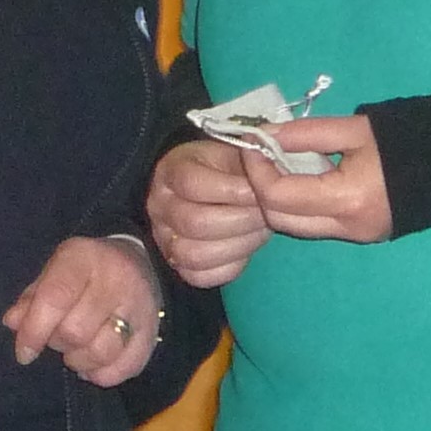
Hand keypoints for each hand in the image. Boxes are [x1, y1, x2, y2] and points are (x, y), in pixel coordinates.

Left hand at [4, 235, 162, 387]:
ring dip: (79, 361)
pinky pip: (126, 367)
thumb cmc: (83, 270)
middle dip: (58, 344)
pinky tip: (93, 365)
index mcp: (83, 258)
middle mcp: (116, 279)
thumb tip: (12, 323)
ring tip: (74, 352)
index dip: (34, 331)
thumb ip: (31, 298)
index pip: (55, 299)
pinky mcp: (153, 332)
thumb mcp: (53, 272)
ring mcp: (139, 306)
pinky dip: (103, 375)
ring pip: (101, 352)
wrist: (136, 261)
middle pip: (76, 331)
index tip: (24, 353)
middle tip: (57, 339)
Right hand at [147, 140, 269, 286]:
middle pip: (195, 223)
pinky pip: (199, 277)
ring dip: (238, 246)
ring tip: (258, 232)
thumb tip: (270, 179)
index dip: (233, 191)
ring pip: (194, 254)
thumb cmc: (227, 169)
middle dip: (242, 221)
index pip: (191, 184)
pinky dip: (228, 268)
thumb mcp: (236, 153)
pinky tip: (244, 251)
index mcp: (170, 171)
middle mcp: (159, 205)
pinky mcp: (176, 263)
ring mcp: (163, 237)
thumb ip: (251, 162)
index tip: (261, 191)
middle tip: (267, 215)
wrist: (211, 185)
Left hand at [248, 115, 392, 242]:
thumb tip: (263, 135)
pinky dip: (300, 206)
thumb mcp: (354, 128)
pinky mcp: (364, 235)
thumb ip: (305, 133)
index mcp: (347, 200)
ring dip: (279, 200)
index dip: (256, 170)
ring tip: (280, 165)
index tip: (252, 144)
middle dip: (261, 189)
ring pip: (296, 227)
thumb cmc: (408, 138)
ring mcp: (357, 236)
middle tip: (260, 157)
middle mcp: (348, 227)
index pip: (278, 196)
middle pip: (280, 219)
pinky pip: (317, 225)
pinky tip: (302, 179)